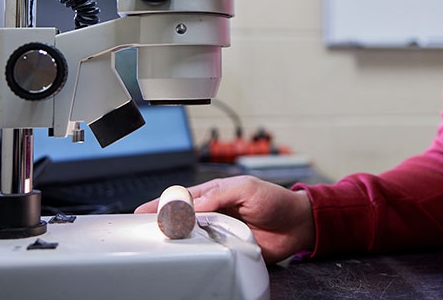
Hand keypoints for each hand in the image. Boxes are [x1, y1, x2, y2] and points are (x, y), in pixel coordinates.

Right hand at [135, 175, 314, 263]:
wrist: (297, 224)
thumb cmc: (274, 200)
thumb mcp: (246, 187)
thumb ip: (220, 193)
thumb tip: (194, 203)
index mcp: (214, 194)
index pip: (183, 198)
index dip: (163, 204)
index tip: (144, 212)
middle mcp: (213, 214)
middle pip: (182, 221)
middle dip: (165, 225)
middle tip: (150, 231)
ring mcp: (220, 234)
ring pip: (193, 240)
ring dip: (181, 241)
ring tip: (166, 243)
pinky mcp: (229, 251)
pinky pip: (210, 255)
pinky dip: (200, 256)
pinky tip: (191, 256)